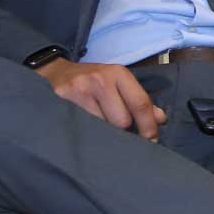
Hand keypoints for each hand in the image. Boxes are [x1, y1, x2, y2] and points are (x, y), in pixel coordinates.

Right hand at [39, 58, 165, 140]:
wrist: (52, 72)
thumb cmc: (90, 81)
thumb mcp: (115, 82)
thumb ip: (138, 99)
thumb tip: (160, 119)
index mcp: (118, 74)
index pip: (140, 103)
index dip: (148, 126)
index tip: (151, 141)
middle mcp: (99, 80)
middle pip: (122, 120)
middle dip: (123, 132)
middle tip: (118, 135)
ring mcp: (78, 91)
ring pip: (102, 127)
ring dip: (104, 135)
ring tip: (100, 133)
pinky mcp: (61, 103)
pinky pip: (82, 128)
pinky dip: (87, 134)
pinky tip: (86, 134)